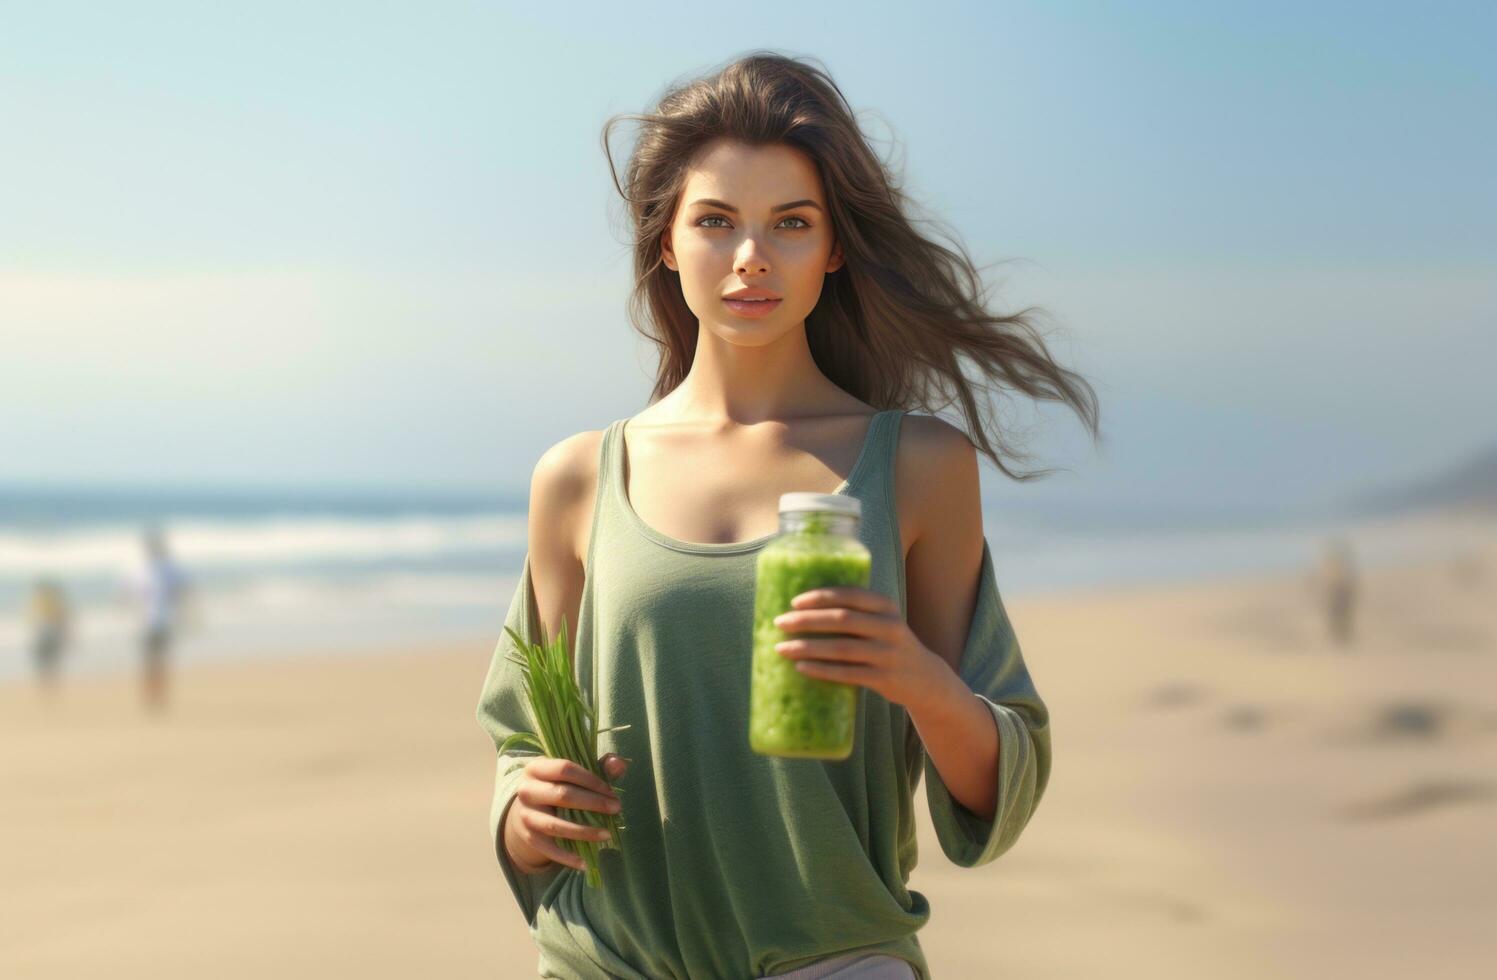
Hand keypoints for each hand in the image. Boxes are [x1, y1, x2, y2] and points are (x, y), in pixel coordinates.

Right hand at [504, 753, 628, 872]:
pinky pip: (549, 849)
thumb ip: (598, 767)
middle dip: (593, 803)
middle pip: (562, 795)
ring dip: (584, 832)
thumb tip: (619, 764)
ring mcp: (525, 815)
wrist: (526, 812)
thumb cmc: (557, 787)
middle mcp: (526, 790)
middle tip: (616, 808)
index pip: (565, 769)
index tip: (611, 790)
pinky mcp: (527, 837)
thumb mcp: (572, 774)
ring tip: (607, 835)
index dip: (590, 779)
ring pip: (556, 825)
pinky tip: (586, 862)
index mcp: (536, 768)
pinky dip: (568, 857)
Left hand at [771, 586, 944, 709]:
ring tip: (782, 648)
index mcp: (887, 607)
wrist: (926, 680)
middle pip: (842, 620)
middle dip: (807, 620)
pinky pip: (847, 673)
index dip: (821, 597)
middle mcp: (890, 627)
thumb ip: (856, 613)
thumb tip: (803, 609)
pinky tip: (801, 668)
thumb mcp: (882, 622)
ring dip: (808, 648)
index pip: (850, 595)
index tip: (794, 601)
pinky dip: (822, 670)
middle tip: (780, 623)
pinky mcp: (884, 679)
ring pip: (842, 649)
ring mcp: (888, 654)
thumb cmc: (890, 646)